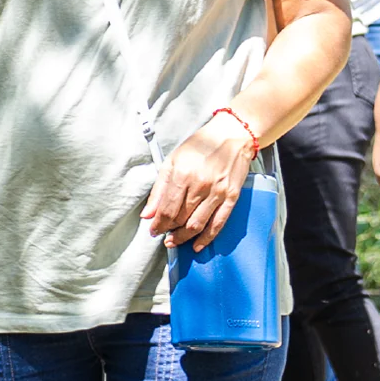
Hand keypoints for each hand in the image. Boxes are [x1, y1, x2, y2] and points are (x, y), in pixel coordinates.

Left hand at [144, 112, 255, 247]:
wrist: (232, 135)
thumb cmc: (201, 145)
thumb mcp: (173, 160)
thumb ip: (159, 189)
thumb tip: (147, 214)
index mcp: (182, 174)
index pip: (166, 209)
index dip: (158, 224)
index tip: (153, 230)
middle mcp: (200, 185)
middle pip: (180, 219)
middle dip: (169, 231)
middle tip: (163, 235)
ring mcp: (217, 192)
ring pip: (197, 224)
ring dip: (183, 237)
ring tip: (175, 241)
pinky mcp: (231, 197)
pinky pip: (218, 223)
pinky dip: (206, 238)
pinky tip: (197, 245)